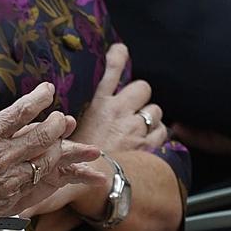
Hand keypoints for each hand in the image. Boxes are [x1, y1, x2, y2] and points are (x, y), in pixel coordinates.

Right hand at [0, 84, 102, 230]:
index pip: (20, 112)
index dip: (38, 98)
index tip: (47, 90)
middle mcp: (2, 156)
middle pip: (42, 135)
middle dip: (58, 124)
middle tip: (64, 119)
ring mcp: (10, 179)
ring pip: (48, 161)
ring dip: (66, 151)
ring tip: (78, 145)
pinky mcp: (12, 199)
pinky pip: (42, 185)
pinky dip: (57, 178)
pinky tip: (66, 174)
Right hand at [73, 43, 168, 157]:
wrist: (91, 181)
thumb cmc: (76, 159)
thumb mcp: (68, 133)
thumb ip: (77, 118)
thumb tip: (75, 114)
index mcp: (99, 106)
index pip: (111, 72)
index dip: (118, 57)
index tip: (120, 50)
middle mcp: (119, 112)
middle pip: (142, 87)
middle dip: (140, 96)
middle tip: (132, 107)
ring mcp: (135, 128)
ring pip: (154, 110)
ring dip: (149, 117)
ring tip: (138, 127)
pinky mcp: (147, 144)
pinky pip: (162, 131)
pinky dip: (157, 134)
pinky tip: (148, 139)